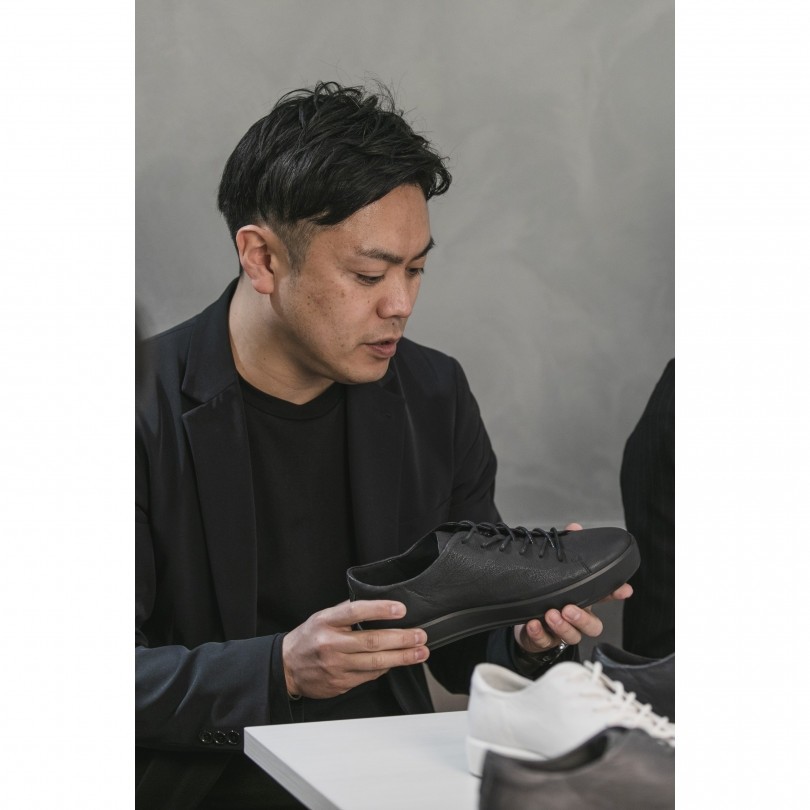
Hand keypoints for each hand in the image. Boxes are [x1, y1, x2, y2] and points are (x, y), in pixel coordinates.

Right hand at [282, 600, 428, 698]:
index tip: (401, 609)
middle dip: (401, 639)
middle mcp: (331, 643)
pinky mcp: (341, 684)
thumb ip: (346, 611)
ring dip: (402, 657)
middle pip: (372, 641)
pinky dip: (385, 668)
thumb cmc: (309, 638)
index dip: (380, 609)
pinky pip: (369, 676)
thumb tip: (379, 605)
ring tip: (419, 652)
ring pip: (375, 662)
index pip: (355, 611)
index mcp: (326, 621)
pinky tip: (397, 662)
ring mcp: (336, 666)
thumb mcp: (322, 617)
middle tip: (420, 635)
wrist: (287, 668)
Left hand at [514, 522, 633, 653]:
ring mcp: (561, 631)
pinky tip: (532, 624)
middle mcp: (575, 617)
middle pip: (592, 626)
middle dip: (582, 618)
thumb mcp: (555, 570)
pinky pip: (544, 641)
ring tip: (550, 613)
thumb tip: (575, 527)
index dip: (615, 593)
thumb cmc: (544, 592)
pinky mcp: (543, 640)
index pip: (602, 596)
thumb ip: (566, 549)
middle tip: (568, 608)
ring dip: (562, 626)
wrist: (523, 619)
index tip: (624, 589)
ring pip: (572, 636)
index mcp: (581, 599)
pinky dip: (538, 633)